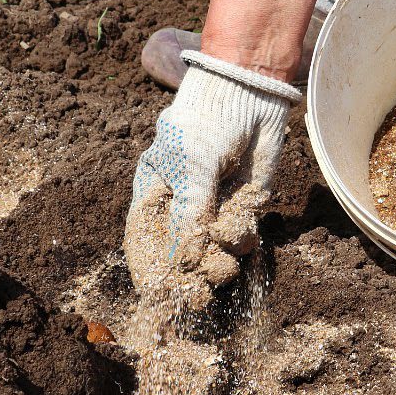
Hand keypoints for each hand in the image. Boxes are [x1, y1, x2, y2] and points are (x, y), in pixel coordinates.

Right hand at [124, 52, 299, 303]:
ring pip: (214, 253)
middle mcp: (183, 209)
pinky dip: (244, 236)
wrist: (251, 96)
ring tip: (227, 253)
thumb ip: (190, 209)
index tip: (159, 298)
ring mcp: (214, 210)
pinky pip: (242, 238)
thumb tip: (186, 256)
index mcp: (155, 195)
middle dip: (191, 276)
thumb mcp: (191, 163)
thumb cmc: (206, 121)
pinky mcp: (244, 208)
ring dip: (221, 261)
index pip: (145, 242)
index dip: (150, 272)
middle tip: (201, 292)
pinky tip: (243, 219)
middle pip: (180, 257)